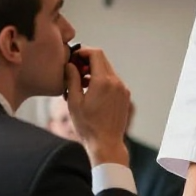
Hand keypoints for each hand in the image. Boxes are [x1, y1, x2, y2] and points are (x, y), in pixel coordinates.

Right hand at [65, 48, 130, 166]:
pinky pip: (113, 81)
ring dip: (94, 71)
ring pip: (108, 70)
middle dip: (87, 61)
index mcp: (104, 82)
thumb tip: (70, 65)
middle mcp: (117, 83)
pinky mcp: (125, 97)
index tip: (73, 58)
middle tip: (74, 70)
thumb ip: (72, 79)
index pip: (95, 54)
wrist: (106, 143)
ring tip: (80, 83)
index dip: (83, 52)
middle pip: (102, 60)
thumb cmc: (87, 126)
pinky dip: (102, 80)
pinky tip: (91, 91)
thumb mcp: (73, 102)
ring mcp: (123, 90)